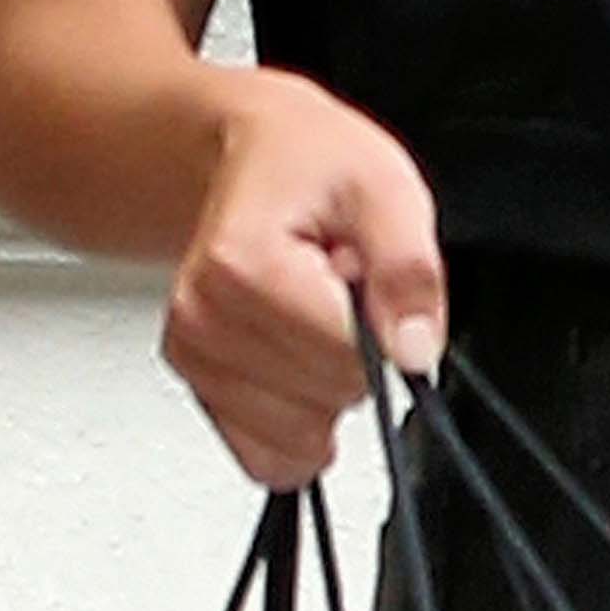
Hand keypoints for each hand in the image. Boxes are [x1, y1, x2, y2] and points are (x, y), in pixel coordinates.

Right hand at [160, 68, 446, 488]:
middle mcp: (203, 318)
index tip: (363, 272)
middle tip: (337, 281)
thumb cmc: (312, 162)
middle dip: (355, 350)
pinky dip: (299, 422)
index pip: (346, 357)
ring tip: (315, 310)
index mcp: (245, 265)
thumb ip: (409, 269)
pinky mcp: (197, 387)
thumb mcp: (384, 185)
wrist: (253, 155)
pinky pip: (266, 456)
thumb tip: (415, 354)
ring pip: (298, 438)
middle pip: (324, 399)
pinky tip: (297, 356)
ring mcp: (194, 357)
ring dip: (325, 384)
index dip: (382, 322)